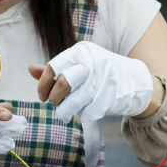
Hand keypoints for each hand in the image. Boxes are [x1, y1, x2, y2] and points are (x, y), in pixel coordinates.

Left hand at [29, 40, 158, 121]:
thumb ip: (57, 69)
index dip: (43, 84)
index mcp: (82, 51)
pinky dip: (83, 114)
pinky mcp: (111, 97)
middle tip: (54, 103)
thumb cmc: (102, 73)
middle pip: (63, 84)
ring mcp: (104, 80)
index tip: (42, 96)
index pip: (54, 67)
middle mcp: (93, 63)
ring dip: (66, 111)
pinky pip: (87, 111)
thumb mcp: (81, 64)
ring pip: (74, 101)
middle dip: (54, 98)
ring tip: (66, 112)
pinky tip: (87, 110)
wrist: (136, 82)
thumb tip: (30, 70)